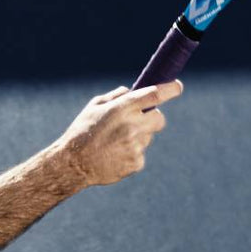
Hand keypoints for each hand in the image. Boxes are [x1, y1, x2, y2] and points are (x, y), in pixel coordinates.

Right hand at [51, 82, 183, 187]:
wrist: (73, 164)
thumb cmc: (82, 131)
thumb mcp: (94, 106)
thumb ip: (117, 97)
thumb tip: (134, 91)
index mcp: (122, 108)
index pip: (155, 94)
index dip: (171, 89)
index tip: (178, 87)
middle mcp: (132, 125)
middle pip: (160, 119)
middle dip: (153, 118)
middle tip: (139, 121)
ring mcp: (135, 145)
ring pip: (148, 137)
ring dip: (138, 138)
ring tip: (114, 143)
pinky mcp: (136, 162)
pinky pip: (140, 154)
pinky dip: (131, 154)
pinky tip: (114, 155)